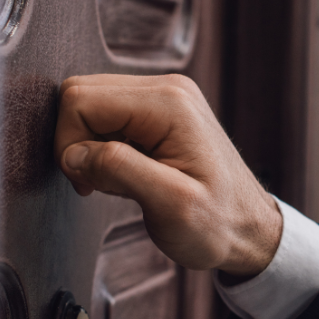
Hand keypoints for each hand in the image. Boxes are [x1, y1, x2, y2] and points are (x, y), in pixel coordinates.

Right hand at [54, 73, 281, 277]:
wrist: (249, 229)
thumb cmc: (219, 223)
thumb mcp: (171, 204)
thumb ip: (120, 170)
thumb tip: (75, 154)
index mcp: (168, 104)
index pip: (81, 99)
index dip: (69, 143)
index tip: (88, 183)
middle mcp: (167, 89)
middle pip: (82, 94)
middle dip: (77, 143)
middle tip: (99, 183)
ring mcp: (165, 97)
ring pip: (92, 105)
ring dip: (91, 147)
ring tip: (120, 182)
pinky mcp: (160, 112)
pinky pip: (110, 116)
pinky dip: (105, 148)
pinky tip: (127, 174)